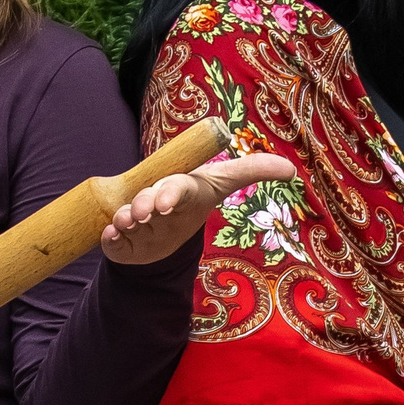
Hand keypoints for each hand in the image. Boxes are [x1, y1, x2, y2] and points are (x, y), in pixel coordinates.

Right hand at [99, 154, 297, 266]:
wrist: (160, 235)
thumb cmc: (191, 204)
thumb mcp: (221, 185)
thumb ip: (253, 171)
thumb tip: (291, 169)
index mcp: (180, 185)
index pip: (177, 185)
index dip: (172, 191)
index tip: (168, 202)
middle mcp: (154, 196)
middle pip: (148, 197)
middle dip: (146, 203)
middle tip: (147, 213)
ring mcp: (134, 214)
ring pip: (128, 213)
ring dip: (128, 217)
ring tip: (129, 223)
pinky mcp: (120, 234)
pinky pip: (112, 234)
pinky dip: (113, 235)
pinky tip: (114, 235)